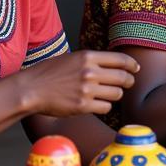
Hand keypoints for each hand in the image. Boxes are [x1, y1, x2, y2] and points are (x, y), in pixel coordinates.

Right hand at [23, 50, 138, 117]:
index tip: (135, 69)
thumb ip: (91, 61)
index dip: (132, 65)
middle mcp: (90, 72)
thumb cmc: (49, 73)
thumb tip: (112, 64)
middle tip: (128, 83)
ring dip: (116, 94)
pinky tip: (98, 104)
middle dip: (129, 81)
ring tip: (109, 94)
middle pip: (123, 78)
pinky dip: (105, 106)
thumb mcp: (71, 58)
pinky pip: (105, 107)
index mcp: (88, 57)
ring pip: (116, 94)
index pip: (120, 60)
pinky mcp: (83, 106)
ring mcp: (87, 90)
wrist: (31, 89)